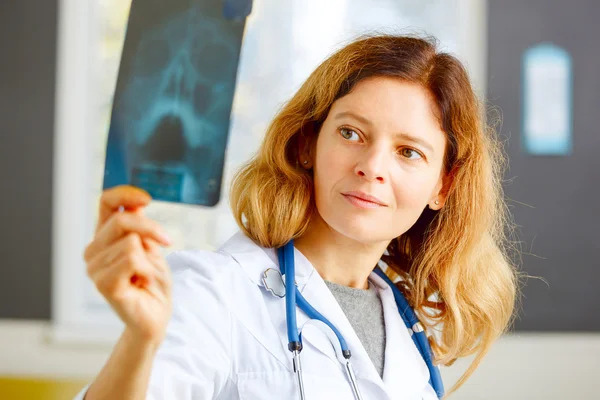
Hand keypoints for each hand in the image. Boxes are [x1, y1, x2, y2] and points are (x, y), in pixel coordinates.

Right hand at [84, 185, 172, 345]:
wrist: (156, 315)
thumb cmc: (152, 282)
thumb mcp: (152, 246)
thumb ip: (140, 225)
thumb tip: (138, 201)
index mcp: (104, 237)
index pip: (106, 202)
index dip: (125, 194)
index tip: (146, 199)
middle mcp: (94, 250)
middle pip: (122, 220)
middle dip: (151, 229)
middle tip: (165, 242)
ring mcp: (95, 268)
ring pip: (131, 242)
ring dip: (149, 258)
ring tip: (144, 274)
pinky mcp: (104, 283)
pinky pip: (132, 259)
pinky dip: (146, 269)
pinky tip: (141, 283)